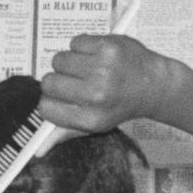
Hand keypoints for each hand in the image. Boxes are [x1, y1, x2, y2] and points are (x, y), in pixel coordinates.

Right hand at [37, 31, 176, 133]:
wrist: (155, 84)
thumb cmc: (121, 104)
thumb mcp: (96, 125)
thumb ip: (65, 133)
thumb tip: (37, 150)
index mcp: (91, 119)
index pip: (45, 108)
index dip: (50, 101)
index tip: (60, 98)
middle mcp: (97, 95)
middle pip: (48, 83)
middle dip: (57, 80)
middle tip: (75, 81)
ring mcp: (102, 69)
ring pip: (59, 60)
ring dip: (69, 62)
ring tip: (88, 68)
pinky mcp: (107, 47)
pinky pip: (74, 42)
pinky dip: (82, 47)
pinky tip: (96, 56)